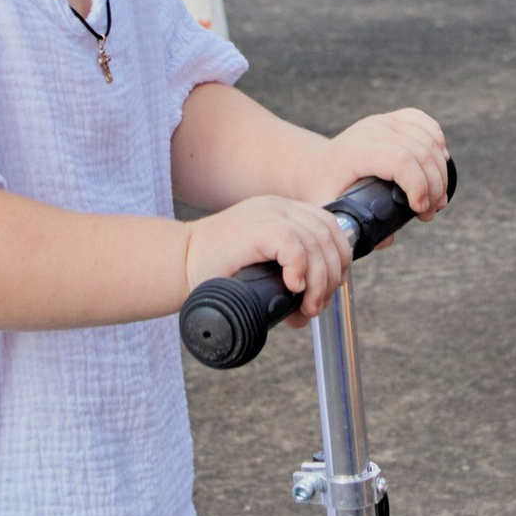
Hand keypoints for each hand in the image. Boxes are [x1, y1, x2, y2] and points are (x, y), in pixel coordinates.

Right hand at [182, 195, 353, 321]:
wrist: (178, 264)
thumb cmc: (213, 273)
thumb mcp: (260, 272)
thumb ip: (286, 279)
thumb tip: (309, 308)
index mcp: (282, 213)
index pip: (329, 228)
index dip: (337, 259)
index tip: (328, 288)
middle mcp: (278, 207)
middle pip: (329, 235)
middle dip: (331, 276)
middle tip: (316, 305)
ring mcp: (268, 214)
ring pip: (316, 242)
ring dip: (319, 281)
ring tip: (306, 306)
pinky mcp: (257, 228)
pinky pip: (295, 244)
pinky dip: (301, 269)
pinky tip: (293, 286)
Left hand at [307, 106, 450, 230]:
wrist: (315, 165)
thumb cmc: (324, 190)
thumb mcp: (334, 212)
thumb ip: (359, 229)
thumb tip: (387, 239)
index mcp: (356, 152)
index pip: (399, 160)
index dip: (418, 185)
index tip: (419, 210)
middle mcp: (371, 131)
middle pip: (419, 152)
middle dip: (434, 186)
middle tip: (431, 212)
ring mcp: (382, 122)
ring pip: (426, 138)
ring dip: (439, 171)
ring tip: (437, 198)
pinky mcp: (390, 119)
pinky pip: (422, 121)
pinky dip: (436, 139)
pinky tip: (441, 159)